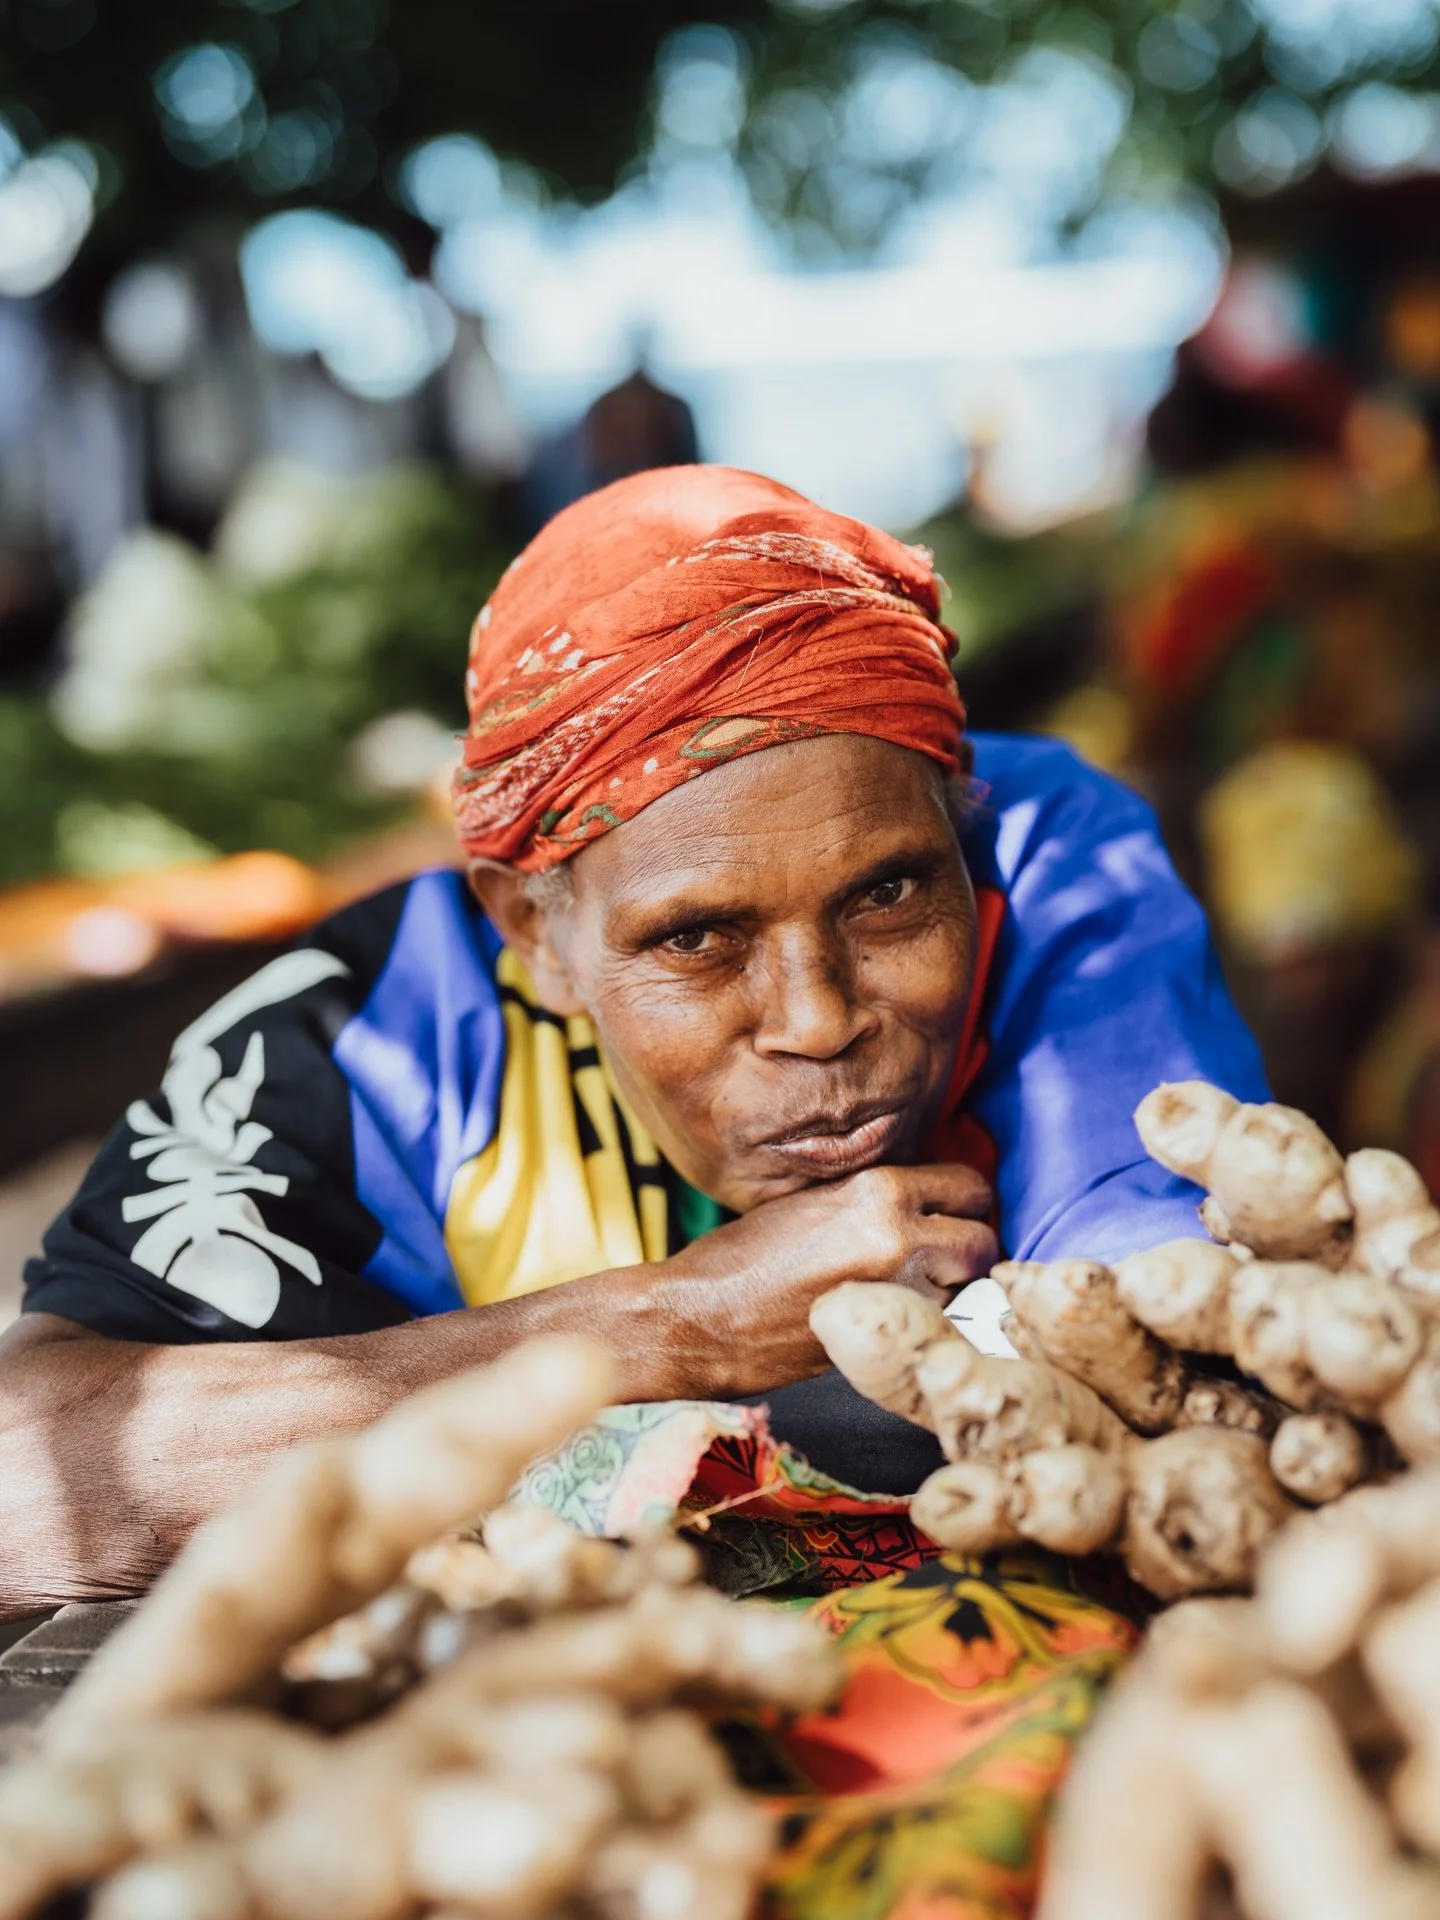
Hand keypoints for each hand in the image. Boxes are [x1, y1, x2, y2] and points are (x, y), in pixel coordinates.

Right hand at [627, 1163, 996, 1399]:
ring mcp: (897, 1291)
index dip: (962, 1204)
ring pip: (967, 1288)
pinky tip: (892, 1317)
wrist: (702, 1318)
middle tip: (941, 1260)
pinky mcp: (887, 1338)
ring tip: (909, 1290)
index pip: (969, 1185)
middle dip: (968, 1251)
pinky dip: (928, 1323)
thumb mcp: (817, 1200)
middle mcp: (899, 1234)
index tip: (949, 1216)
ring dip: (950, 1291)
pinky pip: (938, 1325)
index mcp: (879, 1189)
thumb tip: (928, 1202)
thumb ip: (877, 1197)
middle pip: (982, 1239)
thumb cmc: (746, 1257)